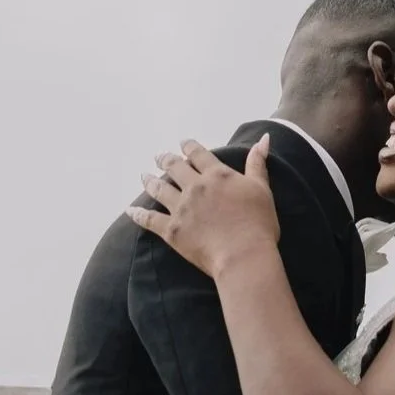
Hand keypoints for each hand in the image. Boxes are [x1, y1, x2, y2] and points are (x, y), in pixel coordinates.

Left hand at [127, 137, 281, 280]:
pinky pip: (149, 220)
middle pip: (175, 168)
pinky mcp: (172, 230)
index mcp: (217, 175)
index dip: (189, 147)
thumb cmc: (258, 223)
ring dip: (150, 182)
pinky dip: (138, 215)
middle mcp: (195, 187)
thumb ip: (258, 164)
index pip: (199, 154)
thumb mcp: (262, 189)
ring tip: (143, 177)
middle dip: (166, 160)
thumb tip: (263, 139)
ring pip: (159, 189)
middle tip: (159, 157)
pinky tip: (130, 210)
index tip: (183, 143)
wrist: (243, 255)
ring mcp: (181, 208)